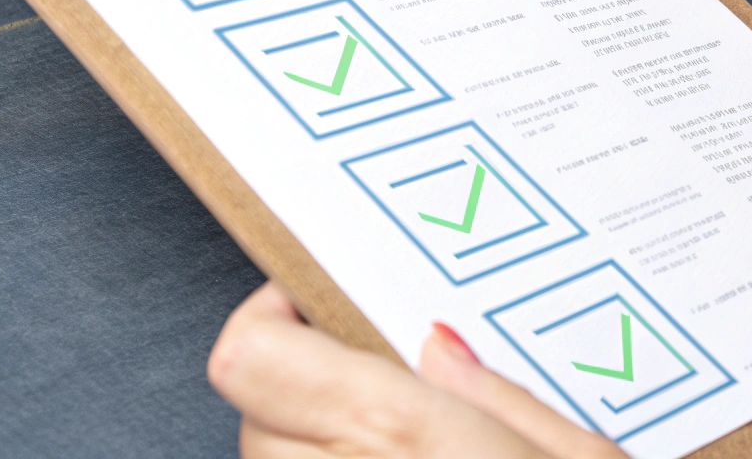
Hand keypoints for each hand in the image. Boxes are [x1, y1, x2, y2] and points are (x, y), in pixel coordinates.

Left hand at [208, 282, 624, 458]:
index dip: (273, 319)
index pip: (250, 359)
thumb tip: (441, 348)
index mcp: (400, 440)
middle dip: (307, 384)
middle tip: (383, 381)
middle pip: (256, 412)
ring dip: (316, 451)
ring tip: (404, 455)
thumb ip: (501, 397)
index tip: (315, 306)